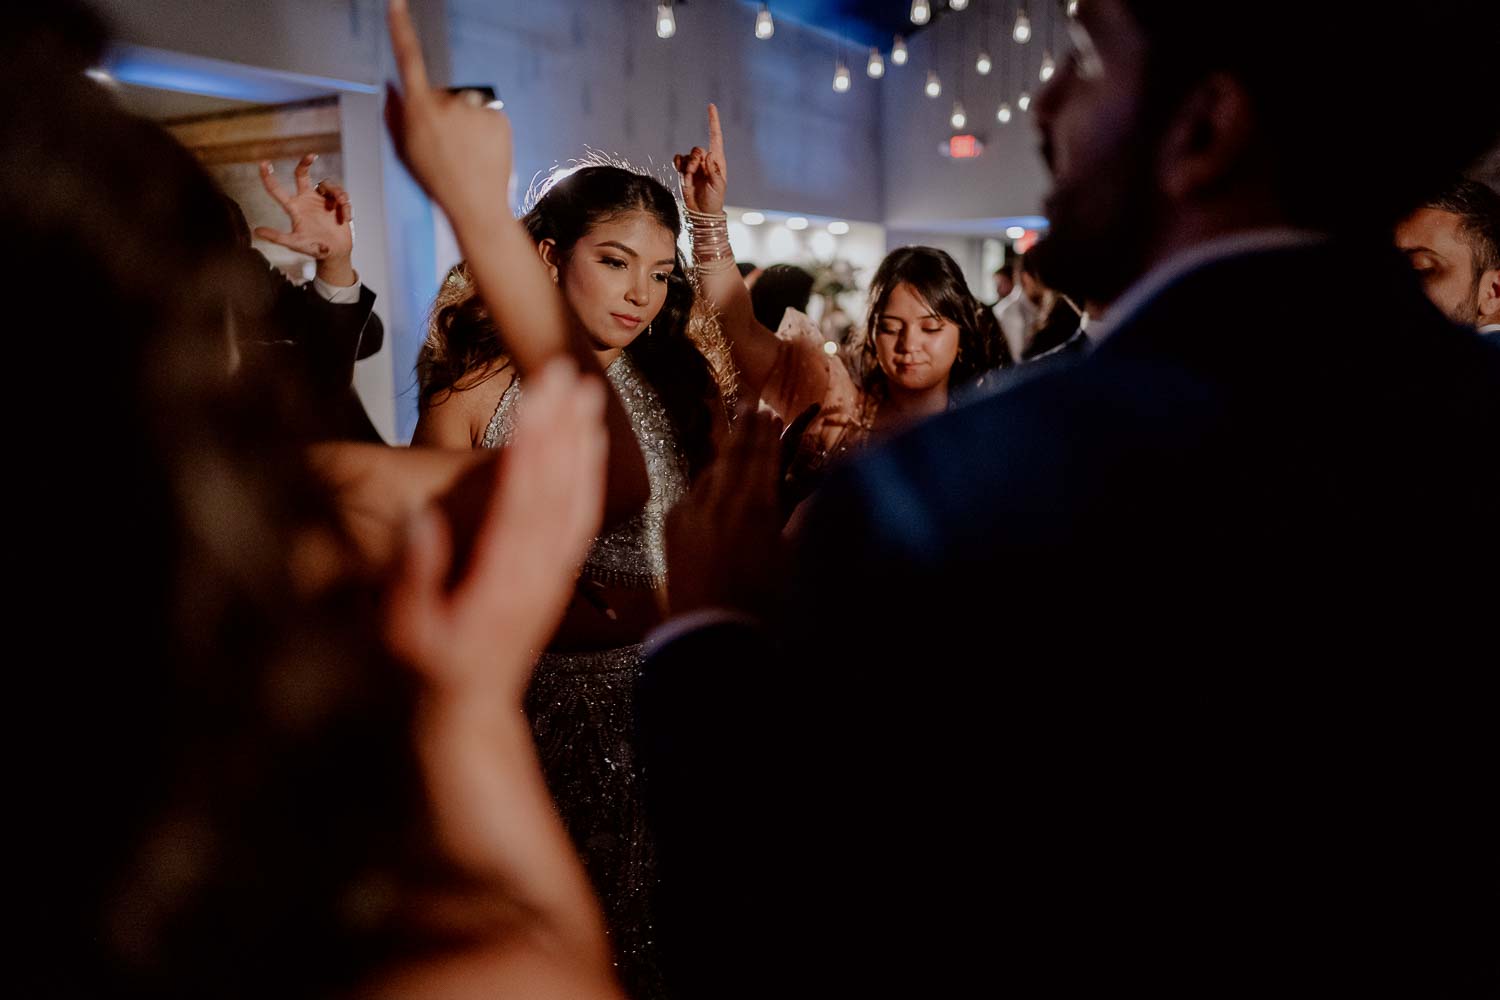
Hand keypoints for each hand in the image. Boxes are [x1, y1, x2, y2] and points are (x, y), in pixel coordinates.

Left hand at [253, 154, 356, 284]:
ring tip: (343, 212)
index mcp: (294, 208)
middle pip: (302, 174)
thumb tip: (256, 231)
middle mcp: (306, 200)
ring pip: (327, 184)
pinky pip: (341, 196)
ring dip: (337, 194)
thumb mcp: (295, 243)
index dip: (268, 176)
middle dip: (305, 163)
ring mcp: (321, 199)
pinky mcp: (336, 202)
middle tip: (312, 155)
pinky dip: (345, 207)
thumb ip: (277, 237)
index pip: (277, 190)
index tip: (263, 163)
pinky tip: (346, 219)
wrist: (335, 253)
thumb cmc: (313, 249)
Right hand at [384, 359, 607, 703]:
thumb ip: (414, 577)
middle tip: (566, 370)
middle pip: (558, 485)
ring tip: (586, 391)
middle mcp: (540, 571)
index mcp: (504, 579)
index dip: (533, 441)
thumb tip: (420, 519)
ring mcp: (555, 573)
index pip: (523, 496)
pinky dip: (588, 474)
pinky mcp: (559, 574)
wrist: (470, 712)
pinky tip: (588, 445)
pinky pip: (581, 517)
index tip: (536, 395)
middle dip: (562, 424)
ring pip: (577, 496)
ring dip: (582, 442)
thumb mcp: (407, 633)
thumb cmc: (431, 672)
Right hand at [385, 0, 512, 232]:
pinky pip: (486, 114)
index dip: (401, 29)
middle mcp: (447, 102)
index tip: (397, 4)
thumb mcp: (404, 151)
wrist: (477, 206)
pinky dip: (483, 129)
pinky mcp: (498, 115)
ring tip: (466, 153)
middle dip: (442, 112)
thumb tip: (393, 86)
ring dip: (464, 122)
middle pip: (441, 93)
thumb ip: (394, 114)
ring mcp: (475, 108)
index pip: (408, 59)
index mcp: (419, 109)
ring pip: (465, 105)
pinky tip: (481, 152)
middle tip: (446, 146)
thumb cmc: (436, 182)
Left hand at [665, 407, 784, 617]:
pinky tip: (711, 479)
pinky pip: (691, 493)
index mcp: (758, 508)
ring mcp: (693, 511)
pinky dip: (705, 482)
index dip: (767, 434)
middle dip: (745, 428)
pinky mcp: (672, 525)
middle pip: (736, 455)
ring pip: (712, 471)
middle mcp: (723, 502)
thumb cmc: (759, 603)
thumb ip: (801, 522)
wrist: (709, 630)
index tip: (770, 414)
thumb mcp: (790, 560)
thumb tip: (817, 496)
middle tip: (751, 404)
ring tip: (735, 433)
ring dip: (725, 451)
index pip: (763, 458)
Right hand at [672, 103, 726, 215]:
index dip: (713, 121)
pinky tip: (681, 171)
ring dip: (687, 166)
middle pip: (698, 149)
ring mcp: (694, 165)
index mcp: (717, 161)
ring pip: (687, 155)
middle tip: (696, 172)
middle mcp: (706, 160)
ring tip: (690, 178)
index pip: (715, 137)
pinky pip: (678, 160)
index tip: (711, 106)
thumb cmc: (715, 200)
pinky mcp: (684, 171)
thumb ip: (714, 170)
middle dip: (695, 160)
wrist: (702, 212)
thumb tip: (709, 153)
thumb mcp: (718, 186)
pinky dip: (678, 164)